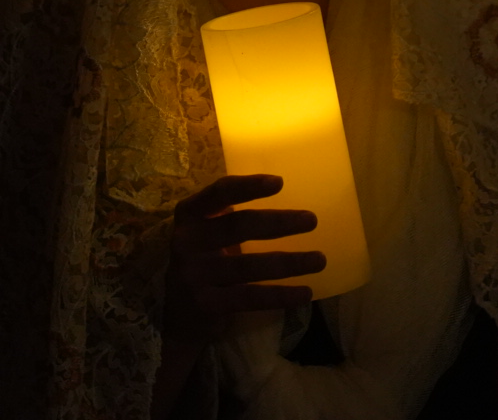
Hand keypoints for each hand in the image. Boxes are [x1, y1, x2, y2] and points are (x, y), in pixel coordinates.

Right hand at [162, 174, 323, 343]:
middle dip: (279, 222)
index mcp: (189, 214)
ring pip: (249, 265)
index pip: (219, 193)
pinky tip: (305, 292)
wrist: (178, 314)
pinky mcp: (206, 304)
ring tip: (319, 259)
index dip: (248, 186)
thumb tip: (287, 200)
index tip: (279, 182)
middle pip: (238, 226)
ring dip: (289, 262)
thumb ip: (231, 215)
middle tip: (311, 220)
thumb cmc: (204, 259)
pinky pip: (250, 297)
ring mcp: (194, 274)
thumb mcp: (207, 231)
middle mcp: (186, 241)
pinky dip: (280, 295)